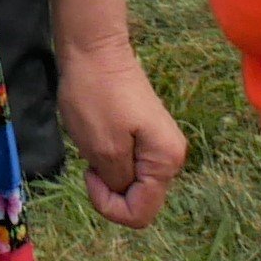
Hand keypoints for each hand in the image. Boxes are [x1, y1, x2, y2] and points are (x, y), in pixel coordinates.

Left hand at [56, 31, 185, 227]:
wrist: (93, 46)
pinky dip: (107, 156)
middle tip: (89, 160)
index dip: (109, 205)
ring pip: (130, 181)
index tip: (90, 175)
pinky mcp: (143, 132)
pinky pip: (125, 162)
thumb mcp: (103, 147)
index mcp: (166, 161)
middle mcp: (170, 156)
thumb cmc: (95, 93)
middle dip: (109, 188)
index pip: (140, 213)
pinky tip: (96, 133)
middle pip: (139, 199)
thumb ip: (119, 182)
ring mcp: (157, 143)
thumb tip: (125, 192)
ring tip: (93, 141)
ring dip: (107, 171)